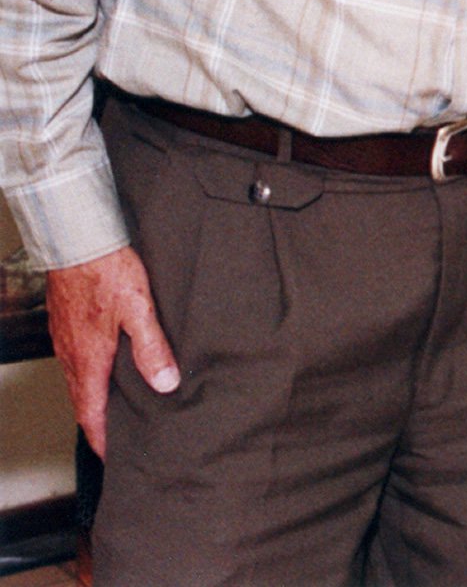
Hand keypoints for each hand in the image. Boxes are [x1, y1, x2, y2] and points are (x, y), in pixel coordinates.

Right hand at [44, 246, 178, 456]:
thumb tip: (166, 384)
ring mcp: (66, 341)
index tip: (114, 459)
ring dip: (95, 400)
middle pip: (83, 403)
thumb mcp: (138, 310)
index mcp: (88, 362)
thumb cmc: (107, 272)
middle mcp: (72, 357)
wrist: (77, 241)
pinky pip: (77, 361)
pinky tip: (107, 369)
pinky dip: (91, 375)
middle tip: (120, 440)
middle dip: (100, 425)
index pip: (91, 416)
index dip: (103, 440)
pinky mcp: (67, 325)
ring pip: (79, 381)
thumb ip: (151, 348)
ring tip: (117, 411)